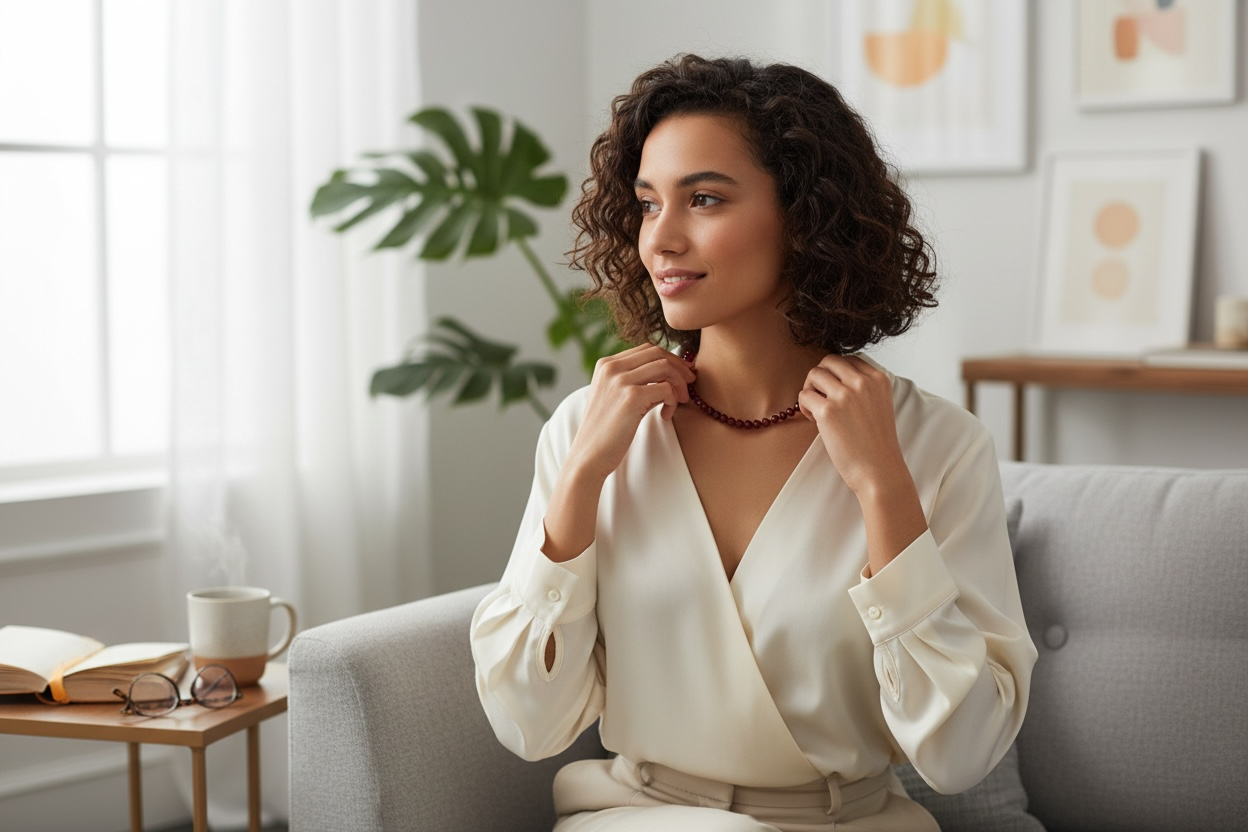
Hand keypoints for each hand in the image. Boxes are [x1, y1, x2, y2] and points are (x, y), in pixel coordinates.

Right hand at [565, 344, 694, 483]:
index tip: (681, 374)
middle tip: (689, 385)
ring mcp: (621, 381)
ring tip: (680, 401)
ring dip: (679, 384)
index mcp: (606, 364)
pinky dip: (673, 401)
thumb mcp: (614, 397)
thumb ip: (635, 381)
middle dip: (679, 367)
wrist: (589, 456)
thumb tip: (669, 375)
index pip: (646, 349)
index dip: (669, 359)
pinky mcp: (631, 397)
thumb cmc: (605, 431)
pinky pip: (666, 389)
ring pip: (665, 367)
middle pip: (657, 353)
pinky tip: (666, 415)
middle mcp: (611, 367)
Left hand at [798, 355, 908, 496]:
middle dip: (820, 377)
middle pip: (829, 361)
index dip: (836, 374)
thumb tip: (832, 377)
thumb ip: (863, 387)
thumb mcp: (880, 404)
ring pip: (814, 374)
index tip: (835, 392)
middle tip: (821, 397)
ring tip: (816, 409)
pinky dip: (804, 407)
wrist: (879, 471)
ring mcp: (845, 395)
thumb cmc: (876, 443)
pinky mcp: (828, 411)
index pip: (848, 359)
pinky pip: (804, 396)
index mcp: (878, 379)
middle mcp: (862, 383)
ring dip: (810, 389)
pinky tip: (813, 421)